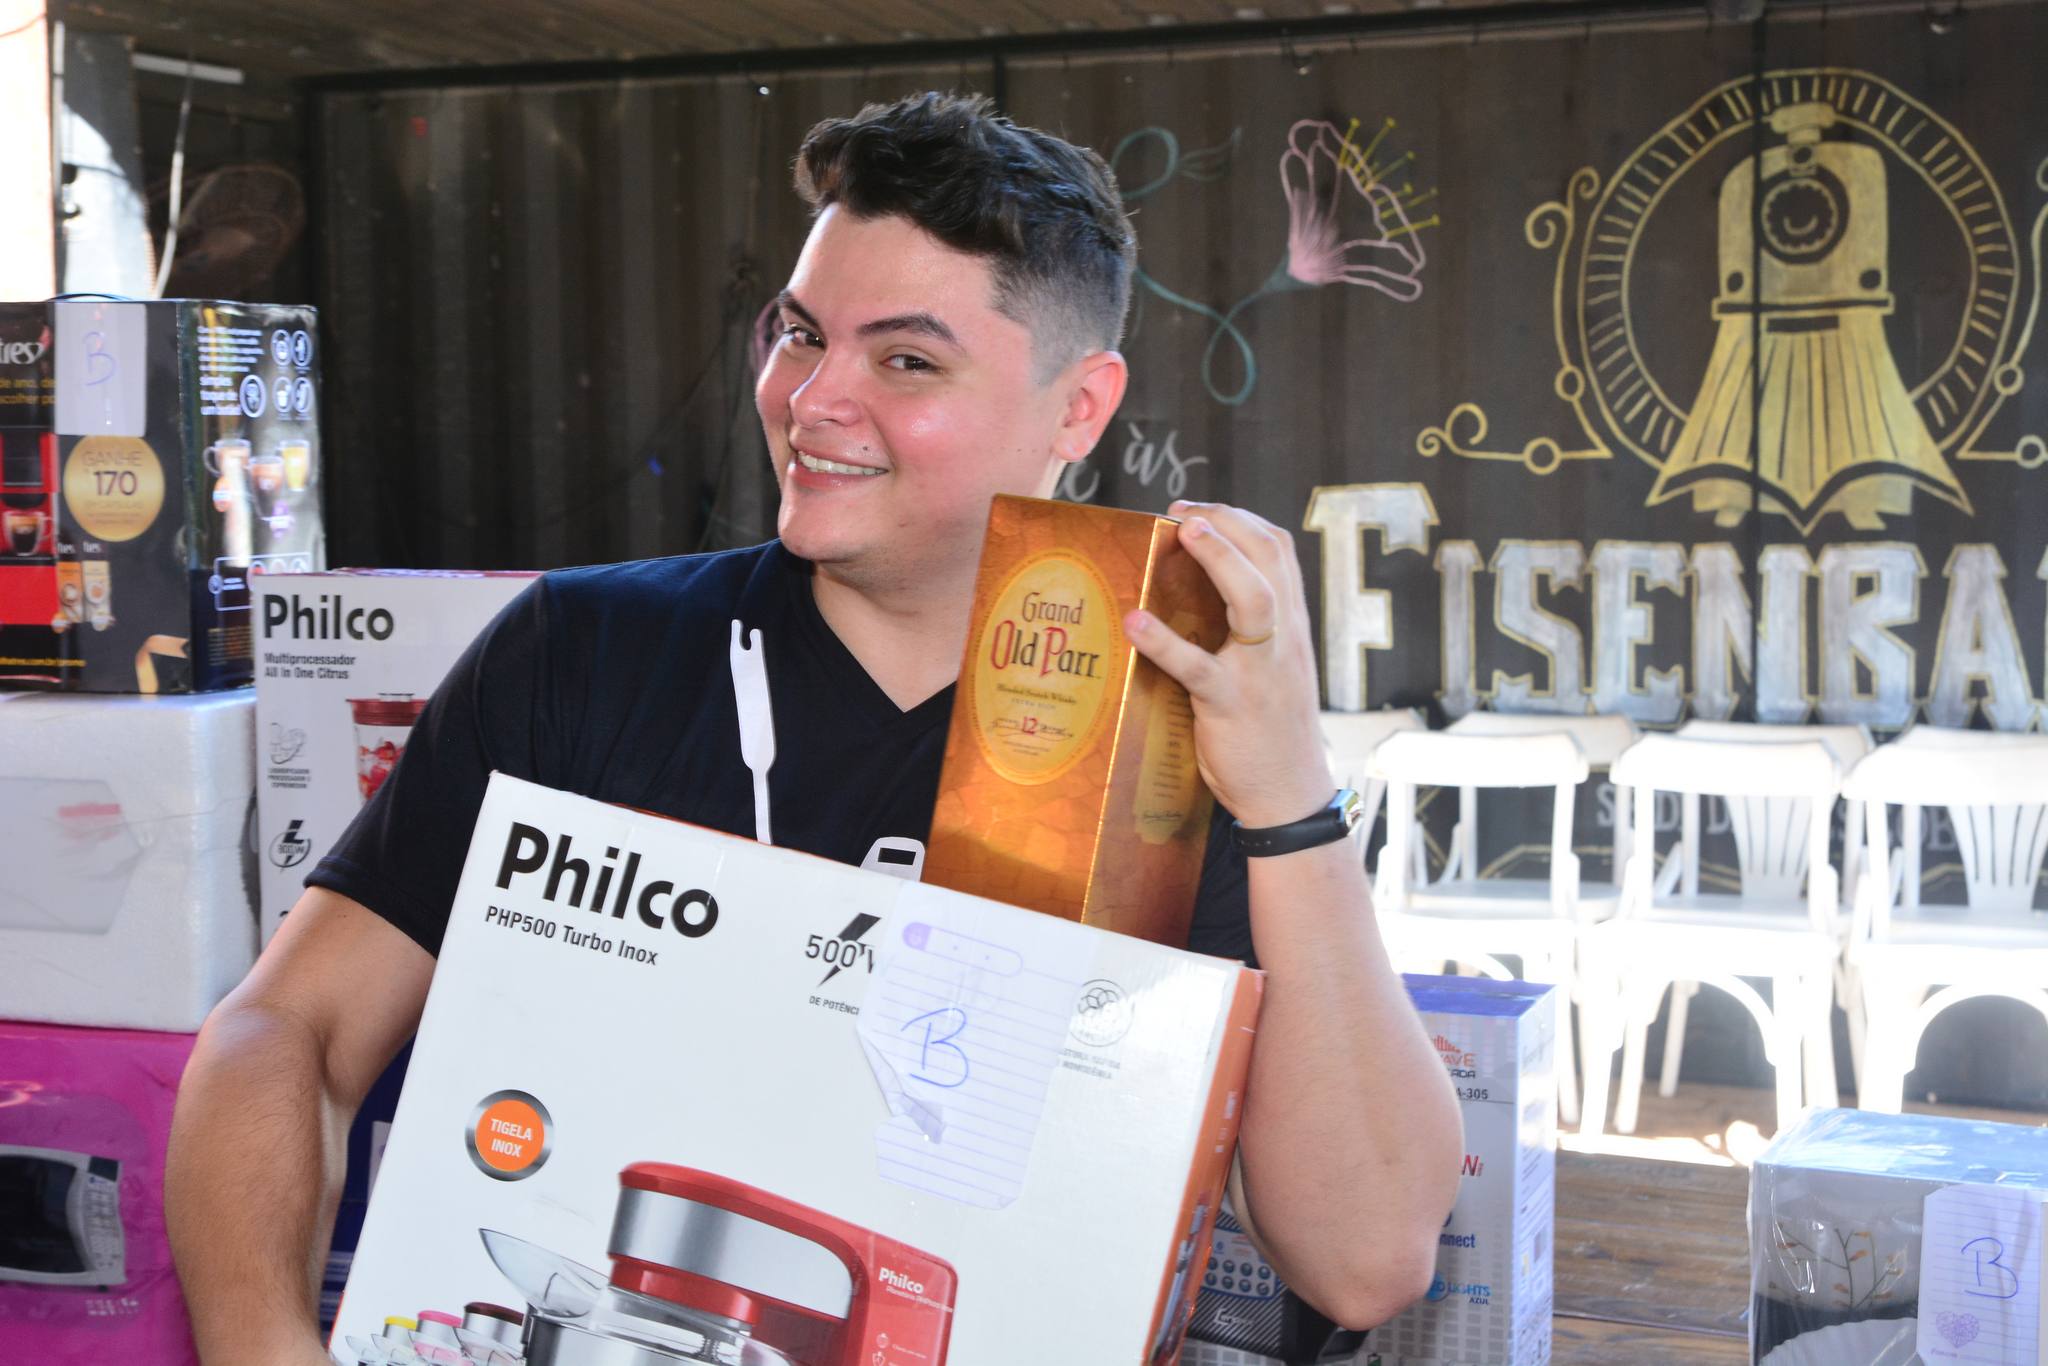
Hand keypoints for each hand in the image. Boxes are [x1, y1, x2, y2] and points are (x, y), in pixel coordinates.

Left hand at [1124, 500, 1332, 828]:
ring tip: (1182, 533)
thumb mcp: (1273, 666)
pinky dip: (1164, 642)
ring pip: (1254, 601)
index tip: (1198, 509)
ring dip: (1219, 558)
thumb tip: (1195, 589)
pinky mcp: (1231, 706)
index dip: (1239, 518)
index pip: (1279, 549)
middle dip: (1226, 521)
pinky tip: (1133, 622)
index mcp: (1292, 624)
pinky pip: (1199, 668)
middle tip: (1179, 512)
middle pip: (1270, 557)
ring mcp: (1261, 671)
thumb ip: (1250, 629)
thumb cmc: (1270, 728)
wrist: (1289, 795)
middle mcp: (1285, 639)